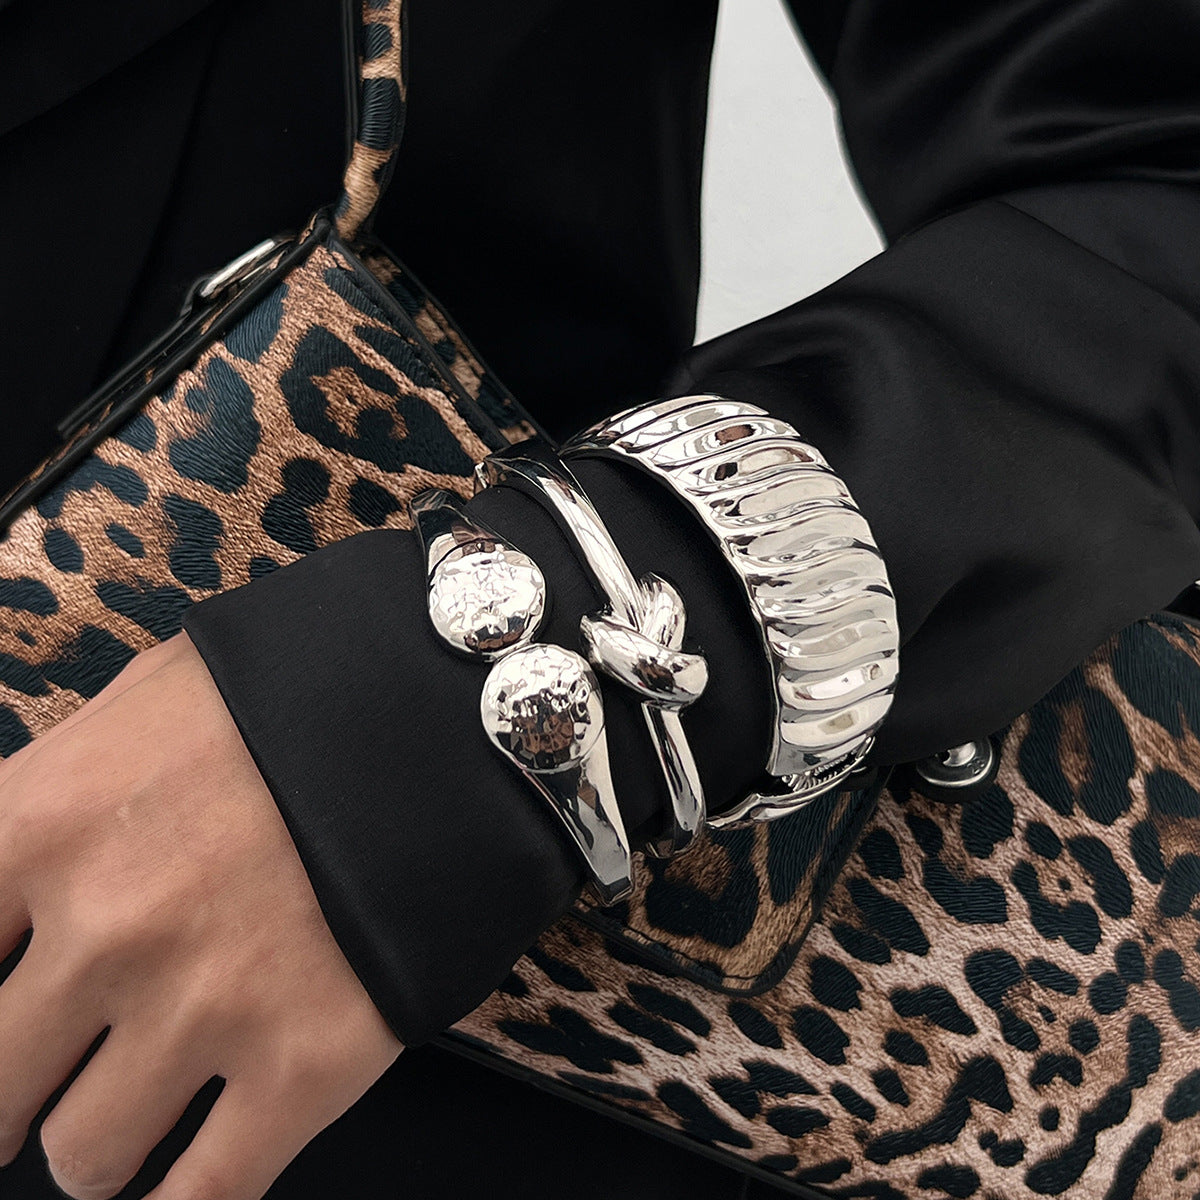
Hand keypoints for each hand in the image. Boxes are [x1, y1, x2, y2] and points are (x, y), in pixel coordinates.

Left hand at [0, 634, 401, 1199]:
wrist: (457, 703)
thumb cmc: (302, 690)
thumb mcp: (148, 697)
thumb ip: (47, 786)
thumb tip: (6, 876)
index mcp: (46, 825)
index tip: (5, 1015)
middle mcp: (107, 928)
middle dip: (18, 1087)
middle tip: (49, 1070)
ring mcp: (206, 1005)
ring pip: (85, 1157)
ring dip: (102, 1138)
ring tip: (141, 1098)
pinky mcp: (306, 1064)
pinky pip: (203, 1198)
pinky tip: (179, 1184)